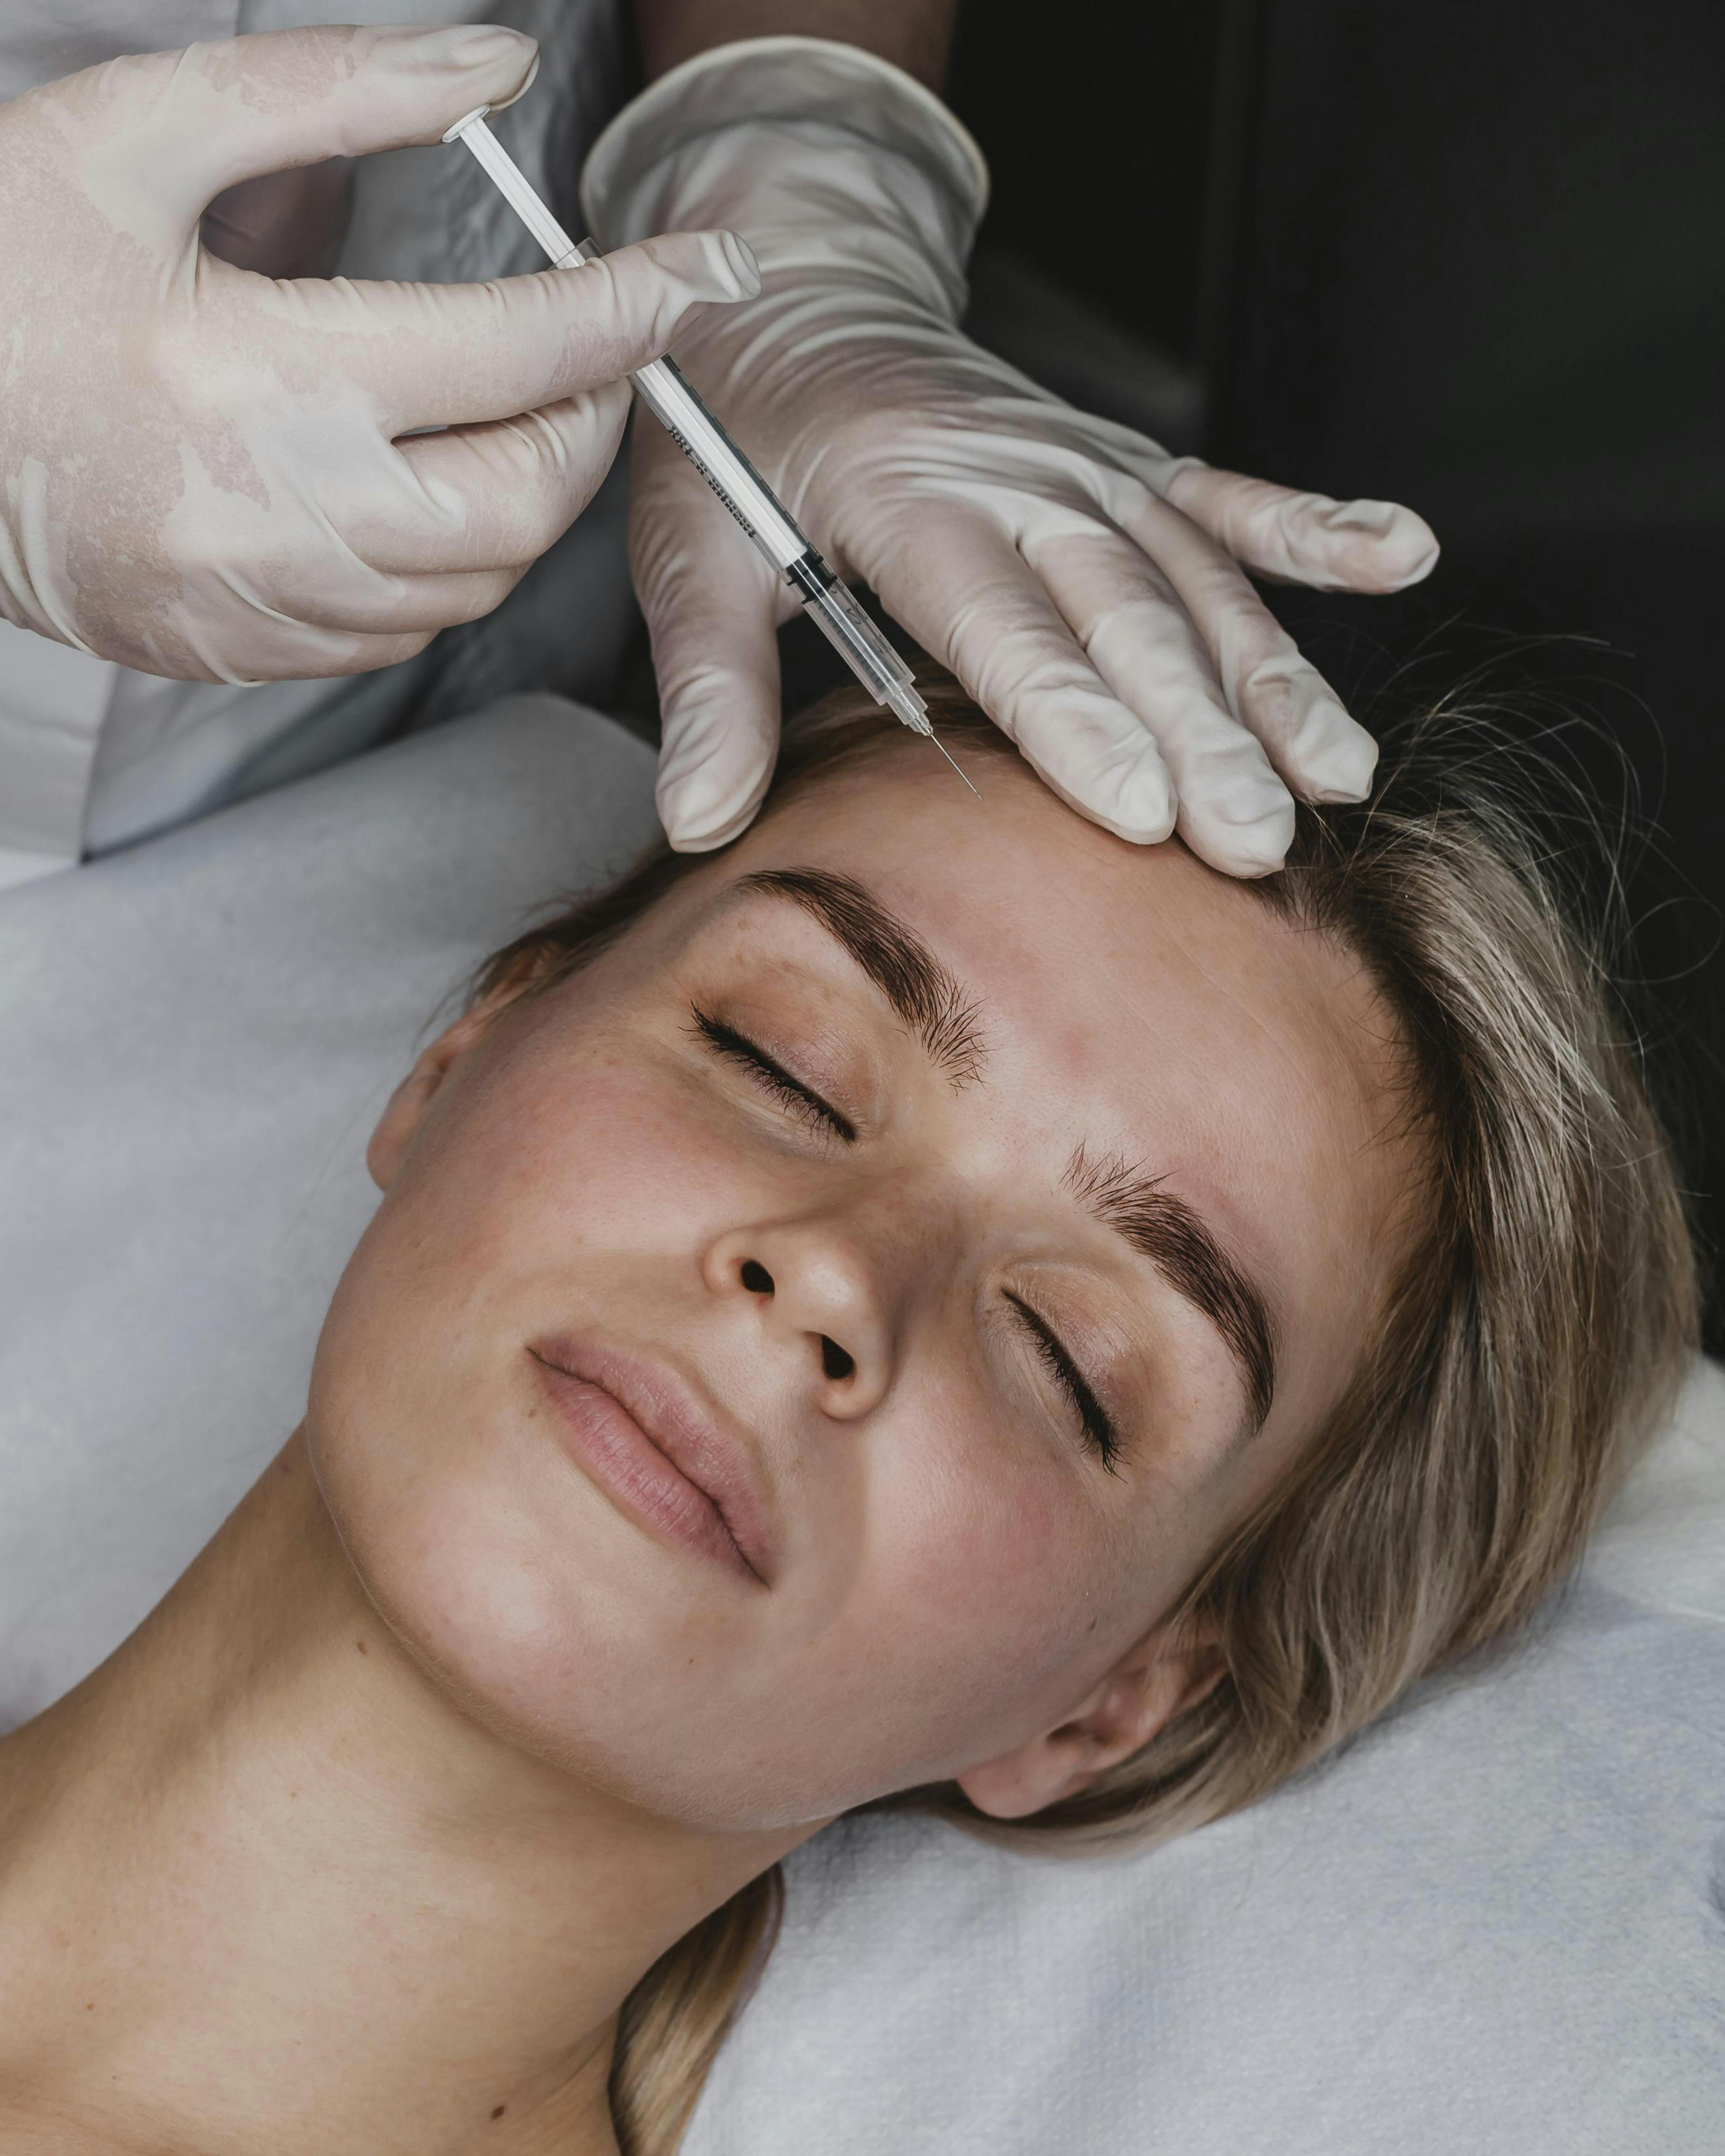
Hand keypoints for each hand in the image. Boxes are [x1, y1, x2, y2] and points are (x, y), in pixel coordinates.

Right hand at [0, 23, 757, 684]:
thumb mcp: (135, 130)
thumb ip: (326, 89)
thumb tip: (493, 66)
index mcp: (253, 374)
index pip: (515, 347)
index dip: (633, 305)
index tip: (709, 274)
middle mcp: (271, 511)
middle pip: (522, 496)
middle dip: (586, 420)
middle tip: (585, 350)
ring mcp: (255, 599)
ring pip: (476, 580)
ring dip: (524, 496)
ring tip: (506, 409)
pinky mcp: (236, 647)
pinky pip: (401, 628)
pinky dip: (447, 562)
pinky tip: (418, 485)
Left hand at [585, 39, 1437, 873]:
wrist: (796, 301)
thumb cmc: (739, 441)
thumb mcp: (691, 554)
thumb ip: (710, 689)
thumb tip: (698, 821)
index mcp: (906, 501)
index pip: (1003, 626)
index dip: (1077, 719)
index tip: (1142, 809)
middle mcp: (1019, 478)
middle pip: (1123, 617)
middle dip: (1198, 735)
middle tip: (1252, 842)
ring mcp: (1087, 467)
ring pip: (1196, 579)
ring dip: (1271, 679)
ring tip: (1337, 774)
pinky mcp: (1127, 464)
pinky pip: (1233, 495)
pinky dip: (1318, 524)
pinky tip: (1402, 555)